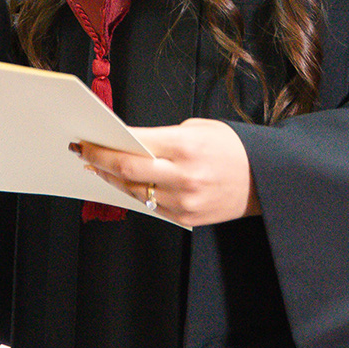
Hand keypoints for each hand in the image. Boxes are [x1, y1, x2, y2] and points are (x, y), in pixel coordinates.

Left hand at [76, 118, 259, 226]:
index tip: (87, 140)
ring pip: (134, 191)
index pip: (132, 146)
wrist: (265, 180)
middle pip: (126, 171)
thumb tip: (131, 144)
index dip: (104, 144)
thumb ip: (165, 137)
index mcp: (186, 146)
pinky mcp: (186, 218)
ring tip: (99, 168)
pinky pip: (150, 207)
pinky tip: (124, 183)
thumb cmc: (234, 149)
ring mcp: (184, 201)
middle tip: (83, 153)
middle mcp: (183, 176)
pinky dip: (134, 194)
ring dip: (112, 179)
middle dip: (99, 161)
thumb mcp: (200, 128)